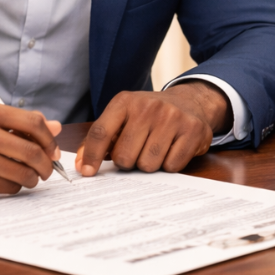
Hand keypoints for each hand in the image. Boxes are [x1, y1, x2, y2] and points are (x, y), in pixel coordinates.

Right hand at [0, 102, 62, 196]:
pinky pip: (9, 187)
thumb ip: (20, 123)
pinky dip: (14, 186)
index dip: (49, 139)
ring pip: (23, 173)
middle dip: (46, 165)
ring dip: (32, 179)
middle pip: (32, 152)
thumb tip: (55, 127)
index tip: (52, 150)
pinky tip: (7, 180)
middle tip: (46, 170)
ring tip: (27, 176)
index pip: (34, 122)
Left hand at [76, 83, 229, 175]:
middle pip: (124, 156)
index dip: (91, 156)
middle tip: (137, 151)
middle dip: (128, 162)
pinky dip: (169, 165)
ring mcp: (172, 117)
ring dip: (149, 164)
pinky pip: (171, 166)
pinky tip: (172, 149)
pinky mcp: (192, 130)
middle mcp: (148, 107)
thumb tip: (81, 166)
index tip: (87, 172)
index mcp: (125, 102)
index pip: (100, 132)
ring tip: (155, 149)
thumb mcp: (122, 117)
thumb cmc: (149, 116)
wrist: (189, 102)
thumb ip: (100, 139)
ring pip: (148, 165)